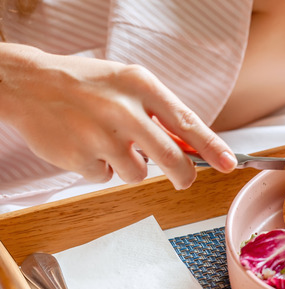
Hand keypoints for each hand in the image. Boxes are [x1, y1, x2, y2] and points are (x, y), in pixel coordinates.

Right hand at [0, 43, 236, 189]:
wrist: (28, 83)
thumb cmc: (88, 85)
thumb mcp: (128, 85)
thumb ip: (160, 114)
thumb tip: (194, 149)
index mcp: (140, 85)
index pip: (186, 121)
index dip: (211, 147)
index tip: (229, 164)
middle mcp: (122, 109)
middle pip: (170, 158)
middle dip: (183, 176)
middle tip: (184, 180)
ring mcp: (99, 135)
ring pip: (138, 173)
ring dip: (130, 166)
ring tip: (109, 142)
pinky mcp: (79, 157)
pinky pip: (106, 177)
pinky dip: (101, 168)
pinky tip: (85, 146)